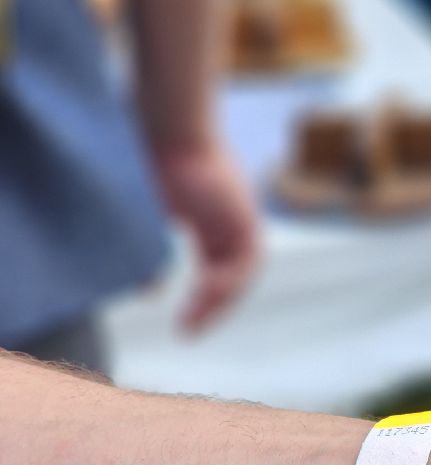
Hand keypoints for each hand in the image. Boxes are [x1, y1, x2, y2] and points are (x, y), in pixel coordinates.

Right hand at [149, 140, 260, 333]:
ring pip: (240, 275)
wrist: (170, 131)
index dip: (200, 302)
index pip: (214, 274)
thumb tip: (149, 292)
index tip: (182, 327)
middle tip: (187, 333)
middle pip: (230, 280)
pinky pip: (245, 261)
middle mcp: (231, 226)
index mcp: (210, 225)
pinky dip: (227, 279)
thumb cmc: (151, 164)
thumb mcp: (148, 218)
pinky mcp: (247, 218)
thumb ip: (151, 255)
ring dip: (219, 300)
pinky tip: (204, 292)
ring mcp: (242, 222)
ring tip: (194, 320)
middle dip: (209, 309)